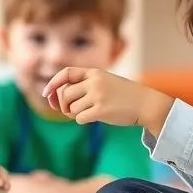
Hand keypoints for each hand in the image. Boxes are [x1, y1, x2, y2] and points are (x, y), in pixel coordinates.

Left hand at [43, 67, 173, 134]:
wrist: (146, 104)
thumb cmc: (123, 96)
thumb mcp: (104, 83)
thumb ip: (83, 87)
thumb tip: (56, 100)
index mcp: (94, 72)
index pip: (66, 73)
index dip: (53, 83)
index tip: (46, 94)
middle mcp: (94, 82)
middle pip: (65, 94)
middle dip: (64, 105)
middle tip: (72, 111)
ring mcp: (98, 95)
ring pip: (71, 108)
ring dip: (76, 114)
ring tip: (89, 112)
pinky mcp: (101, 110)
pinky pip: (80, 118)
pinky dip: (84, 120)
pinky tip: (96, 117)